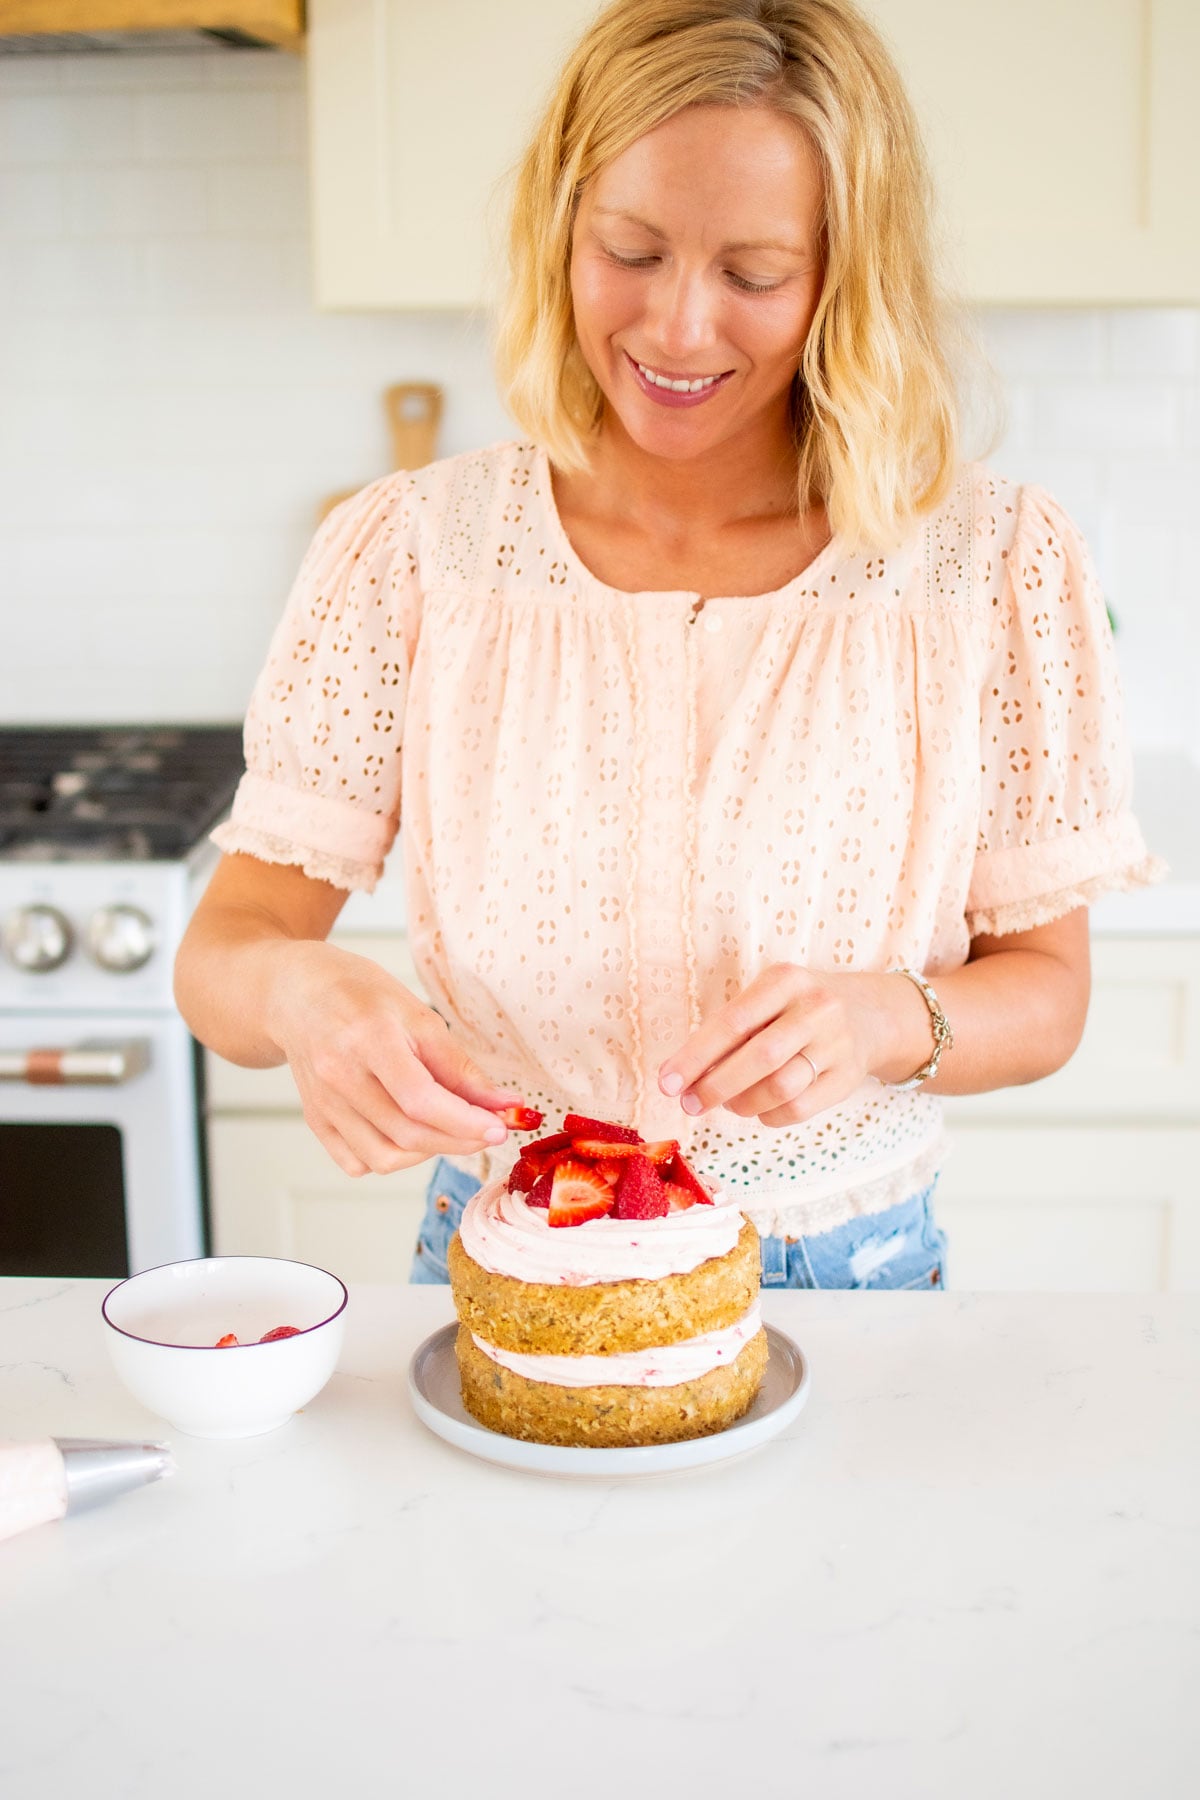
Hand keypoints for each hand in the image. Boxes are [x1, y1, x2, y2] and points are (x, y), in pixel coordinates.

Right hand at [264, 940, 524, 1175]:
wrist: (299, 995)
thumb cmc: (362, 997)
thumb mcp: (418, 1015)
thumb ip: (460, 1067)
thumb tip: (504, 1106)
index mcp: (367, 1040)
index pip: (421, 1100)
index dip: (465, 1122)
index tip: (499, 1128)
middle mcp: (339, 1077)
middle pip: (407, 1134)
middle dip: (458, 1140)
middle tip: (487, 1130)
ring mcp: (323, 1104)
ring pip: (384, 1158)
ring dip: (428, 1153)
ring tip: (445, 1126)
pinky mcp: (315, 1121)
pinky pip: (358, 1162)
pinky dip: (391, 1157)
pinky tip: (406, 1130)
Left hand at [657, 963, 928, 1126]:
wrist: (870, 1013)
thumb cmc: (796, 1008)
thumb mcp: (767, 999)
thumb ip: (728, 1030)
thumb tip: (680, 1075)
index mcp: (785, 980)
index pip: (733, 1021)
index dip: (695, 1056)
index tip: (666, 1083)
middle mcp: (816, 1008)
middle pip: (759, 1057)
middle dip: (716, 1086)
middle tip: (689, 1103)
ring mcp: (838, 1043)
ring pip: (780, 1087)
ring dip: (742, 1103)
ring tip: (727, 1103)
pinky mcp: (848, 1077)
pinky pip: (799, 1109)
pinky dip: (768, 1115)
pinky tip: (758, 1108)